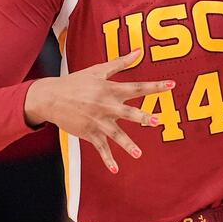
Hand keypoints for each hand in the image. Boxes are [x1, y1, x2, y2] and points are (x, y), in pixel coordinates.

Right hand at [23, 50, 174, 174]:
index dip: (155, 86)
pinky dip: (108, 159)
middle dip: (142, 117)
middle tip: (156, 122)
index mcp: (110, 89)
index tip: (171, 86)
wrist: (51, 97)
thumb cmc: (76, 81)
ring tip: (137, 154)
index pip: (137, 87)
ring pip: (115, 134)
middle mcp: (105, 105)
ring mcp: (97, 121)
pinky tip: (116, 170)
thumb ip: (121, 62)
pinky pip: (101, 148)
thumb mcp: (98, 70)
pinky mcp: (89, 133)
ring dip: (127, 144)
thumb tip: (139, 51)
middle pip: (128, 112)